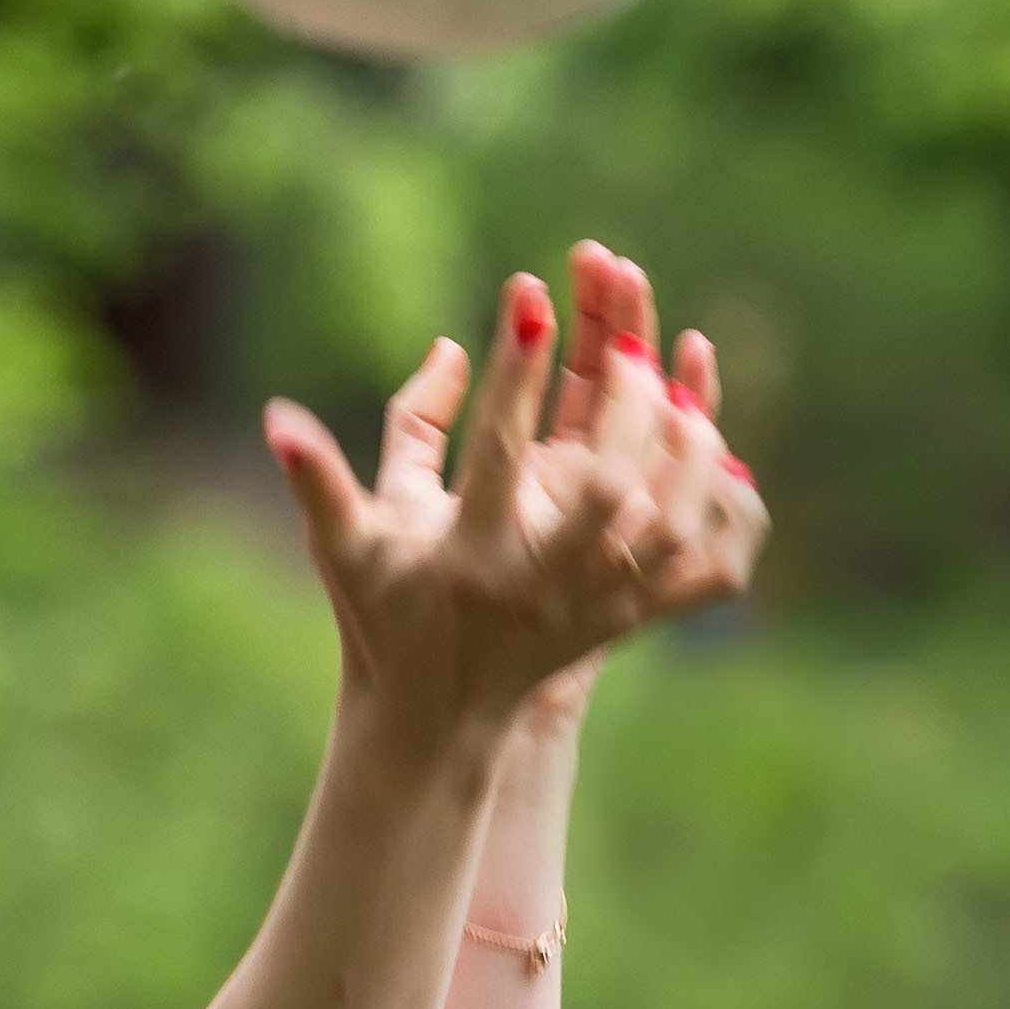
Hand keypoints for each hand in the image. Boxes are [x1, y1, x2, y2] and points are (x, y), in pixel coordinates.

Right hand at [262, 259, 768, 742]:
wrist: (436, 716)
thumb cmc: (384, 614)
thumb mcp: (345, 544)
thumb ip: (317, 478)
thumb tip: (278, 415)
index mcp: (470, 553)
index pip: (499, 450)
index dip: (515, 367)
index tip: (528, 292)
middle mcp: (543, 581)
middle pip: (608, 486)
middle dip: (622, 402)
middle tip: (619, 334)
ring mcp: (598, 604)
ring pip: (671, 522)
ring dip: (682, 445)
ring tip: (669, 378)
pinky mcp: (634, 617)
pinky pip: (711, 568)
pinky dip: (730, 510)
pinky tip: (723, 451)